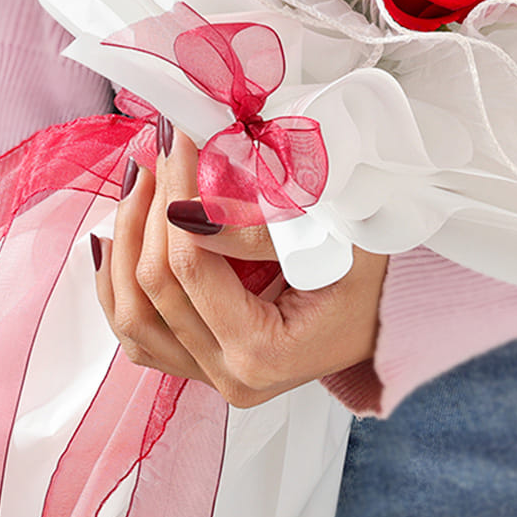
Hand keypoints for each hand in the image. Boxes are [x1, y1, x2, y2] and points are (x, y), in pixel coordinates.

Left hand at [92, 122, 385, 407]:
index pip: (189, 267)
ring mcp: (215, 375)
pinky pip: (141, 330)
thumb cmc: (379, 271)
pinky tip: (116, 235)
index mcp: (265, 353)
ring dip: (125, 242)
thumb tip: (185, 210)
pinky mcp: (205, 363)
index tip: (182, 138)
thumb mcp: (332, 235)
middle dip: (148, 206)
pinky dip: (120, 282)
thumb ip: (256, 227)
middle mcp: (233, 377)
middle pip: (152, 289)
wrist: (400, 308)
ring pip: (132, 316)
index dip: (176, 194)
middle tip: (159, 147)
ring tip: (137, 181)